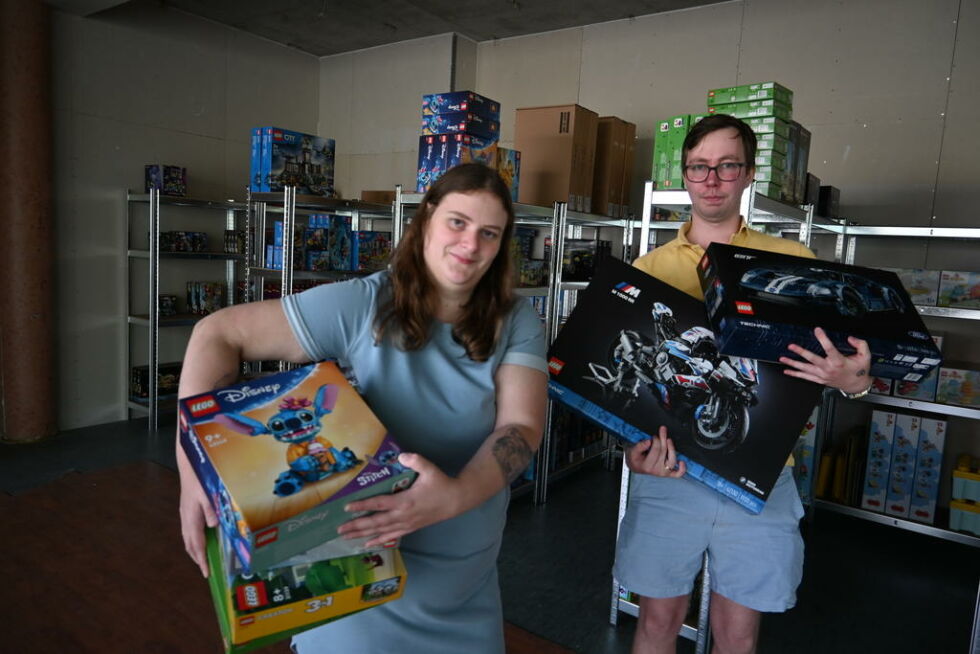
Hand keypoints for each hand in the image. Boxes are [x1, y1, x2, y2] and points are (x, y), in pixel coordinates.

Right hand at [179, 474, 217, 577]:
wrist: (189, 467)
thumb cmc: (199, 480)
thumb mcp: (207, 494)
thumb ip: (210, 510)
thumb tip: (214, 526)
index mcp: (192, 519)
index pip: (197, 545)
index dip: (202, 560)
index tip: (206, 573)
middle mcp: (186, 520)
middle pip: (190, 545)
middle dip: (198, 559)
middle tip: (206, 570)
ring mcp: (185, 516)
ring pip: (188, 539)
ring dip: (195, 551)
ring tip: (203, 559)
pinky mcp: (186, 511)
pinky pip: (189, 532)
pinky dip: (194, 541)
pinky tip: (200, 540)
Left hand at [337, 453, 459, 547]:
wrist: (456, 501)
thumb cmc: (441, 484)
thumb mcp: (430, 469)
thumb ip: (415, 461)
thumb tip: (401, 456)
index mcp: (405, 501)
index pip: (379, 504)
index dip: (363, 506)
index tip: (347, 507)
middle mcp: (403, 515)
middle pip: (375, 522)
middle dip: (356, 526)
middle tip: (339, 529)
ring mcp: (406, 524)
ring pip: (380, 531)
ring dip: (362, 534)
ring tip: (346, 537)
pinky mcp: (410, 528)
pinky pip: (391, 536)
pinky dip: (377, 540)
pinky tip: (366, 544)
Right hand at [624, 426, 685, 477]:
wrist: (635, 466)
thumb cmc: (635, 458)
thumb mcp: (632, 451)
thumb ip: (640, 446)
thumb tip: (648, 442)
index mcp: (647, 466)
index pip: (655, 450)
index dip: (656, 440)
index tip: (654, 436)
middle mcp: (656, 470)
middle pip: (663, 452)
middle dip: (663, 439)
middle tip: (662, 431)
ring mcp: (663, 472)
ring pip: (672, 460)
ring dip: (671, 448)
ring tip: (668, 440)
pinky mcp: (668, 473)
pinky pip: (678, 473)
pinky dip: (682, 469)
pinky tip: (682, 461)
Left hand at [780, 327, 871, 393]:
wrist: (856, 385)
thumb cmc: (860, 370)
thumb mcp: (865, 356)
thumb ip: (860, 344)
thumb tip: (850, 337)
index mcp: (839, 362)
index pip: (829, 348)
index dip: (823, 338)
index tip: (817, 330)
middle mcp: (829, 369)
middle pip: (812, 359)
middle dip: (801, 352)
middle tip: (791, 346)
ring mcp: (822, 375)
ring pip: (805, 369)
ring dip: (793, 363)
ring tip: (782, 358)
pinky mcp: (819, 380)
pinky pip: (805, 377)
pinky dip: (795, 374)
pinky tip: (787, 371)